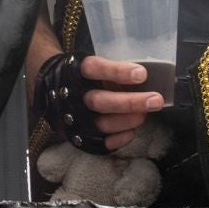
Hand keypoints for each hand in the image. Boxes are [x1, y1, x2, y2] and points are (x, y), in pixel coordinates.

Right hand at [36, 51, 165, 153]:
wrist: (52, 91)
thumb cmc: (83, 76)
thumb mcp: (91, 65)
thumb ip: (112, 70)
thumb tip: (149, 77)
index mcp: (76, 72)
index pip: (95, 69)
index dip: (117, 72)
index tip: (142, 74)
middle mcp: (74, 96)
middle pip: (101, 101)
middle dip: (130, 102)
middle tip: (156, 100)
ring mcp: (77, 117)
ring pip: (102, 123)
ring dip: (127, 120)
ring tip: (144, 115)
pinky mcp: (81, 135)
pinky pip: (101, 142)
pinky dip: (119, 138)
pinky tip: (132, 131)